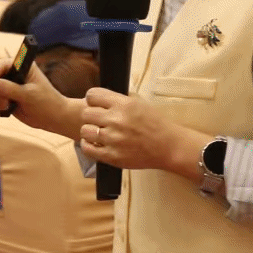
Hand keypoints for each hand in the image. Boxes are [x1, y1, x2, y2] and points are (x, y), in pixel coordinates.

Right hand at [0, 55, 83, 138]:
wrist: (51, 117)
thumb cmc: (46, 102)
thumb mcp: (30, 95)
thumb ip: (11, 89)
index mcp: (21, 64)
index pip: (1, 65)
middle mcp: (12, 70)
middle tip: (2, 102)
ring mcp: (6, 82)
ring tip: (6, 106)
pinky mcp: (3, 94)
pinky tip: (6, 108)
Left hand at [80, 89, 205, 179]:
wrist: (168, 146)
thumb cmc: (155, 124)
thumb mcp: (140, 103)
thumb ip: (120, 99)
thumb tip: (102, 97)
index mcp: (124, 104)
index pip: (92, 95)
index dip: (92, 99)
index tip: (95, 104)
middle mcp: (116, 120)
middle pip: (86, 113)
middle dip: (91, 116)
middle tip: (99, 120)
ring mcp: (113, 139)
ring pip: (85, 131)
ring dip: (90, 131)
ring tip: (98, 133)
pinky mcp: (112, 156)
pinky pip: (87, 149)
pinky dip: (88, 146)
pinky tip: (95, 143)